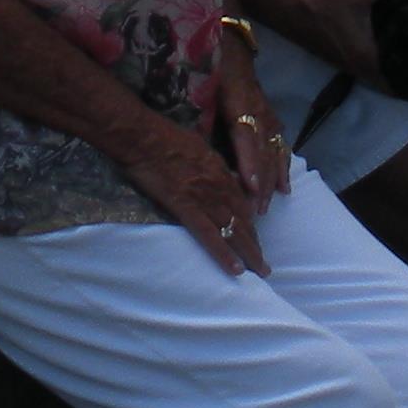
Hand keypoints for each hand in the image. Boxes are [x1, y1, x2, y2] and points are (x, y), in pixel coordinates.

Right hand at [118, 115, 271, 276]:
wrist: (143, 136)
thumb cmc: (163, 136)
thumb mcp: (197, 143)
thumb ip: (209, 161)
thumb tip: (212, 169)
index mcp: (220, 171)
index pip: (242, 202)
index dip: (250, 223)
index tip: (254, 238)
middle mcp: (219, 186)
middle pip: (243, 219)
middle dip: (255, 243)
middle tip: (263, 264)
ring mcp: (205, 198)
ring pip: (233, 230)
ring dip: (249, 253)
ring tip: (260, 271)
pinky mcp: (187, 208)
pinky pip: (209, 236)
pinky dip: (224, 254)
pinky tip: (236, 269)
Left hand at [213, 32, 290, 202]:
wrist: (231, 43)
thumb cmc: (211, 67)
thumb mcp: (202, 87)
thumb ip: (200, 115)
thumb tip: (192, 147)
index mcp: (239, 100)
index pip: (245, 136)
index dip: (248, 163)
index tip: (249, 188)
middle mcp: (258, 110)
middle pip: (262, 151)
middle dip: (260, 182)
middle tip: (255, 212)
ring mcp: (268, 114)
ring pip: (273, 152)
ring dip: (270, 181)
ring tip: (265, 207)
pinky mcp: (271, 117)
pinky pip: (280, 146)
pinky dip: (281, 169)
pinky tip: (283, 188)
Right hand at [263, 0, 396, 85]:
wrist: (285, 9)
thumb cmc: (320, 4)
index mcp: (367, 59)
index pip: (400, 79)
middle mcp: (359, 68)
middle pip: (392, 77)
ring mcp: (348, 65)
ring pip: (379, 70)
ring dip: (394, 63)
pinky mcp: (341, 56)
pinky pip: (368, 62)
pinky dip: (381, 56)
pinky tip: (389, 39)